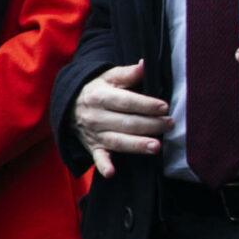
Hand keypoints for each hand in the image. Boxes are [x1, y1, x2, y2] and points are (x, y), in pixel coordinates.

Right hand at [73, 62, 169, 178]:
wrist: (68, 106)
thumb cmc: (95, 89)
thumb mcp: (108, 77)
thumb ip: (127, 73)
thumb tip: (144, 65)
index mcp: (100, 96)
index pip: (126, 101)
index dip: (145, 104)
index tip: (164, 107)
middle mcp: (96, 116)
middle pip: (126, 122)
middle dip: (150, 124)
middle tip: (169, 124)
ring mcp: (94, 133)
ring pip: (117, 141)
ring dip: (136, 145)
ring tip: (156, 147)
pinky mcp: (93, 147)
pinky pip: (97, 158)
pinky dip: (103, 165)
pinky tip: (111, 173)